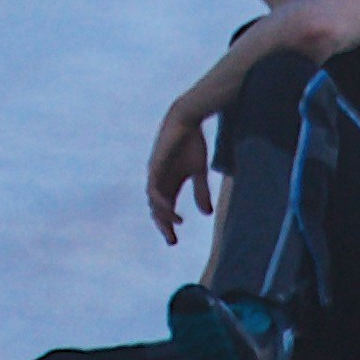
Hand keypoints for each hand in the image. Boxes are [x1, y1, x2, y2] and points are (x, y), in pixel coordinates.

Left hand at [145, 101, 214, 243]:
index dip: (168, 225)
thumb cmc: (191, 143)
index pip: (164, 209)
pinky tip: (170, 210)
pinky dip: (161, 202)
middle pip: (156, 209)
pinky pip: (153, 189)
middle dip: (163, 226)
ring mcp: (155, 174)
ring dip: (162, 216)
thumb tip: (206, 214)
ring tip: (175, 226)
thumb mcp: (198, 171)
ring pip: (153, 202)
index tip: (174, 241)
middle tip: (172, 241)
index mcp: (168, 183)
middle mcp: (159, 181)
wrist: (186, 119)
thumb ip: (201, 191)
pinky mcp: (155, 166)